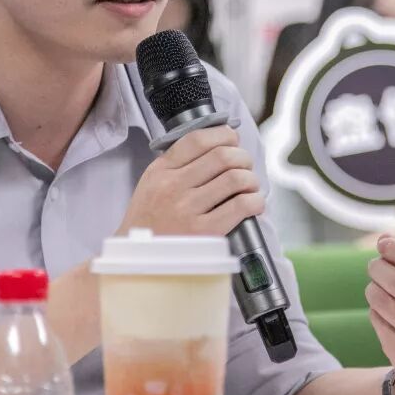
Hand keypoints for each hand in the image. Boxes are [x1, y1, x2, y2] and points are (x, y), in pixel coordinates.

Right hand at [118, 126, 264, 236]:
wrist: (139, 260)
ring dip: (251, 179)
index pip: (197, 139)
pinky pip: (240, 206)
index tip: (232, 140)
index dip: (223, 135)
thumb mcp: (151, 184)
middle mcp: (173, 186)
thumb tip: (219, 147)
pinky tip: (253, 205)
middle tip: (245, 166)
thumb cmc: (149, 222)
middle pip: (222, 155)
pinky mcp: (204, 233)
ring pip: (235, 178)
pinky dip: (255, 201)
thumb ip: (177, 165)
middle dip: (242, 157)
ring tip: (250, 187)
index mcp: (160, 171)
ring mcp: (188, 209)